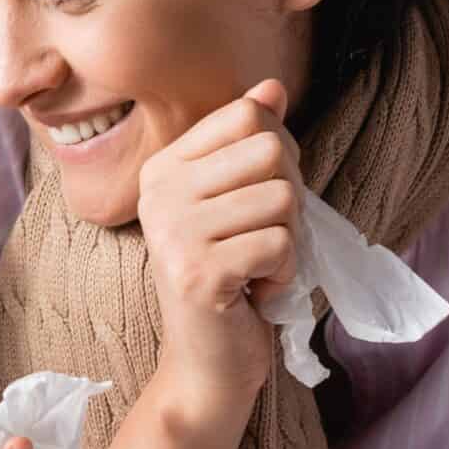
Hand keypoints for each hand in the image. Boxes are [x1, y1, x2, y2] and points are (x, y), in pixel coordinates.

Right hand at [136, 79, 303, 410]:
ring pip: (282, 198)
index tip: (258, 198)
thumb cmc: (231, 276)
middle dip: (289, 197)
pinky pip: (280, 244)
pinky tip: (255, 291)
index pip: (248, 115)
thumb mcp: (237, 201)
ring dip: (289, 241)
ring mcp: (174, 234)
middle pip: (270, 150)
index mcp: (163, 168)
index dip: (279, 153)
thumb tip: (273, 86)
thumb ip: (250, 143)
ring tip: (257, 267)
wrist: (208, 362)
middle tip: (262, 237)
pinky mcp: (199, 273)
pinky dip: (285, 274)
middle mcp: (158, 194)